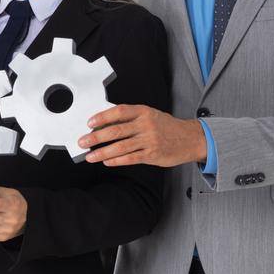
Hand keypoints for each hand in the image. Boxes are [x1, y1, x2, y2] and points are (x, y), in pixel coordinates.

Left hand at [79, 104, 206, 167]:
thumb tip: (104, 123)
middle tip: (82, 142)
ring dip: (102, 152)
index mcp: (143, 112)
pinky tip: (106, 162)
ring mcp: (149, 140)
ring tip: (90, 156)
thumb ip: (130, 118)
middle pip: (116, 131)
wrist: (191, 138)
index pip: (119, 112)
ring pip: (120, 147)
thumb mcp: (150, 115)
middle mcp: (146, 125)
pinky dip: (116, 161)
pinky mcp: (152, 155)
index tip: (89, 123)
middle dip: (95, 137)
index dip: (102, 117)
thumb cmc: (166, 126)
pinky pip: (130, 158)